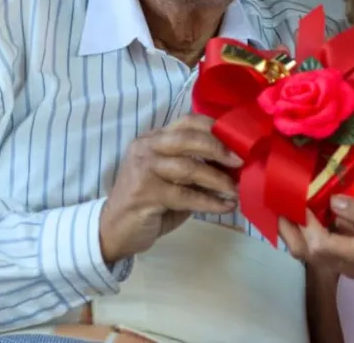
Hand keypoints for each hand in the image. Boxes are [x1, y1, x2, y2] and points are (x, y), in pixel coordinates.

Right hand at [98, 114, 242, 262]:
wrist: (112, 231)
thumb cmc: (148, 203)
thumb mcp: (172, 180)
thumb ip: (196, 168)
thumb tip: (234, 166)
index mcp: (153, 139)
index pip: (187, 122)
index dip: (215, 128)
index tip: (240, 139)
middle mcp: (146, 148)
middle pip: (188, 139)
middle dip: (219, 149)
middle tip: (241, 161)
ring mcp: (143, 170)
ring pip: (188, 168)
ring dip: (217, 180)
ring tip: (236, 189)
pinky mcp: (144, 194)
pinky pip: (185, 196)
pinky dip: (209, 202)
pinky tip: (225, 206)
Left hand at [278, 196, 353, 294]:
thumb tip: (333, 199)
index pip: (318, 244)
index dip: (303, 223)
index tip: (297, 196)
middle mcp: (349, 266)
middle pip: (306, 253)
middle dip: (288, 229)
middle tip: (282, 200)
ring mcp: (350, 268)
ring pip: (312, 254)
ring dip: (299, 231)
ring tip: (296, 201)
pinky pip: (326, 250)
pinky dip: (315, 232)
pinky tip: (323, 211)